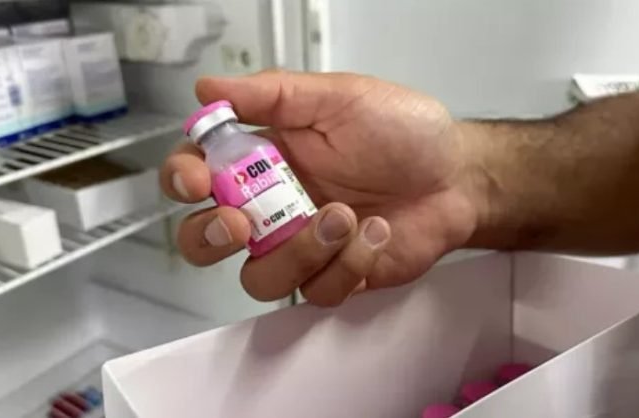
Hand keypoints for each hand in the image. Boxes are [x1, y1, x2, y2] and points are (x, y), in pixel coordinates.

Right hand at [160, 71, 479, 305]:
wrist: (456, 177)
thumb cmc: (402, 131)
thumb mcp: (338, 98)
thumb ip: (272, 94)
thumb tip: (207, 87)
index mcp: (263, 160)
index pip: (196, 174)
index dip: (182, 181)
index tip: (198, 180)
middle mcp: (272, 207)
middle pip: (204, 239)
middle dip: (211, 237)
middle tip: (242, 224)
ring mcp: (300, 247)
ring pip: (259, 277)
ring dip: (300, 251)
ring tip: (346, 215)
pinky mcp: (333, 276)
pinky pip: (315, 291)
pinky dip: (347, 264)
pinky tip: (375, 233)